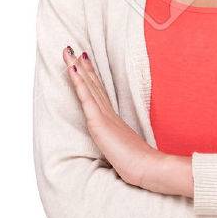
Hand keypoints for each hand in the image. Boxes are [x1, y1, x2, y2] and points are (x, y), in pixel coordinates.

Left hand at [62, 46, 160, 188]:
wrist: (148, 168)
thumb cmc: (139, 164)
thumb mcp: (125, 149)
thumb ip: (120, 142)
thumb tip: (120, 144)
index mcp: (113, 118)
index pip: (99, 92)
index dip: (91, 75)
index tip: (84, 60)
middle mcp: (108, 112)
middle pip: (92, 83)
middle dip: (81, 65)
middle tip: (71, 48)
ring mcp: (104, 115)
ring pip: (88, 85)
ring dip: (76, 67)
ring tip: (68, 51)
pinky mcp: (99, 122)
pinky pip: (86, 97)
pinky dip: (78, 82)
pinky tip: (72, 69)